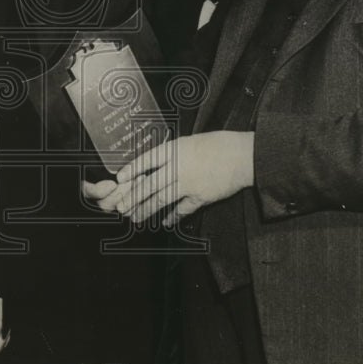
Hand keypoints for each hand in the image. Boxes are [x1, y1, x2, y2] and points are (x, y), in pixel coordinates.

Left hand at [83, 131, 254, 225]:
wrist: (242, 156)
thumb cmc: (219, 144)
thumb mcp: (190, 142)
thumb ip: (173, 153)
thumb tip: (156, 164)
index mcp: (174, 150)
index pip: (147, 160)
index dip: (132, 170)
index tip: (120, 179)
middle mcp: (178, 167)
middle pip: (150, 185)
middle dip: (133, 197)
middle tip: (121, 207)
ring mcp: (188, 183)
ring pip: (161, 199)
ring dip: (147, 210)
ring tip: (136, 218)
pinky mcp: (201, 197)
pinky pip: (182, 209)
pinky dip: (172, 216)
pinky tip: (165, 221)